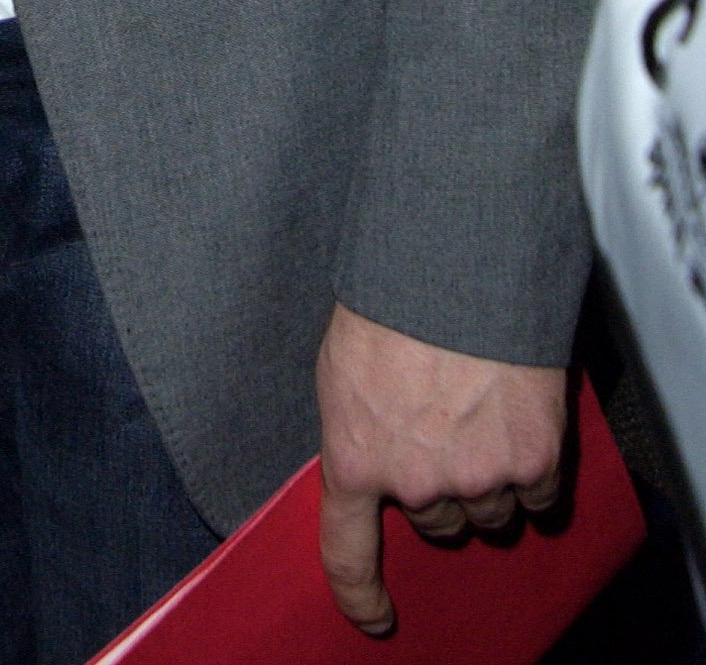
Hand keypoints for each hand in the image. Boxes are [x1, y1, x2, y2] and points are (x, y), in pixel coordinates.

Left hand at [316, 305, 565, 634]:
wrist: (456, 266)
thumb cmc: (390, 304)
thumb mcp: (343, 370)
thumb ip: (360, 430)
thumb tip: (378, 462)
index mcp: (357, 459)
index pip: (346, 552)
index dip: (359, 595)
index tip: (375, 616)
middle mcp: (418, 484)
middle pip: (437, 520)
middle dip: (441, 485)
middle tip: (442, 424)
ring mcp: (479, 477)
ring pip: (490, 510)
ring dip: (489, 476)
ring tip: (480, 408)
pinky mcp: (534, 461)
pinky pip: (538, 495)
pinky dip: (534, 468)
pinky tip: (521, 419)